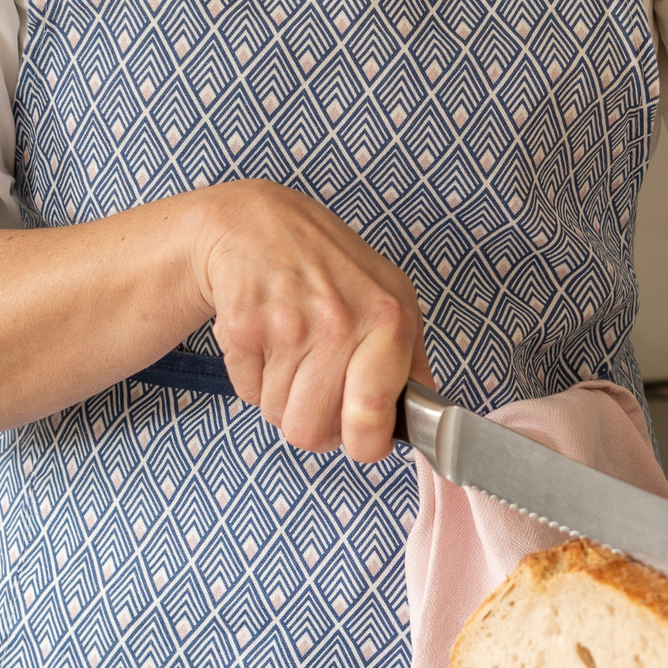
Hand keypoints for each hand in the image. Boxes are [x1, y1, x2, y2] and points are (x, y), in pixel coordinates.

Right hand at [191, 180, 433, 459]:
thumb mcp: (392, 299)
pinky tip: (268, 340)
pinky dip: (255, 378)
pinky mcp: (242, 327)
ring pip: (278, 415)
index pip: (373, 418)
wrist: (259, 223)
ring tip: (294, 353)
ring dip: (283, 397)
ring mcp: (287, 324)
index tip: (363, 439)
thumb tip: (424, 421)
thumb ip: (411, 363)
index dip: (364, 443)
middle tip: (319, 387)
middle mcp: (339, 322)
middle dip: (313, 421)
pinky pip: (246, 393)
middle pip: (312, 431)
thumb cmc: (333, 267)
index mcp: (388, 320)